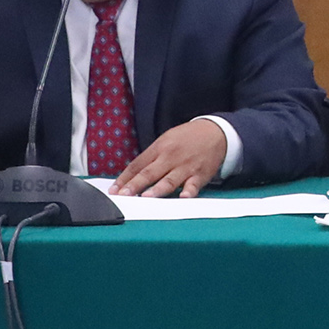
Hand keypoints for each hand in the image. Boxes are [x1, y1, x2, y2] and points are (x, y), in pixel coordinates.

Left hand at [113, 118, 228, 197]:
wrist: (215, 132)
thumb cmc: (186, 138)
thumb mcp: (166, 141)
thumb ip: (151, 158)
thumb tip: (132, 176)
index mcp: (159, 148)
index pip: (138, 165)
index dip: (124, 178)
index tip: (114, 190)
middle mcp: (170, 157)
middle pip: (150, 173)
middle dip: (135, 185)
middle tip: (123, 195)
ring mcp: (185, 166)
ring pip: (169, 180)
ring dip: (158, 189)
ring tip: (146, 197)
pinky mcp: (200, 174)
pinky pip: (194, 185)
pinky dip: (189, 191)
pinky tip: (184, 197)